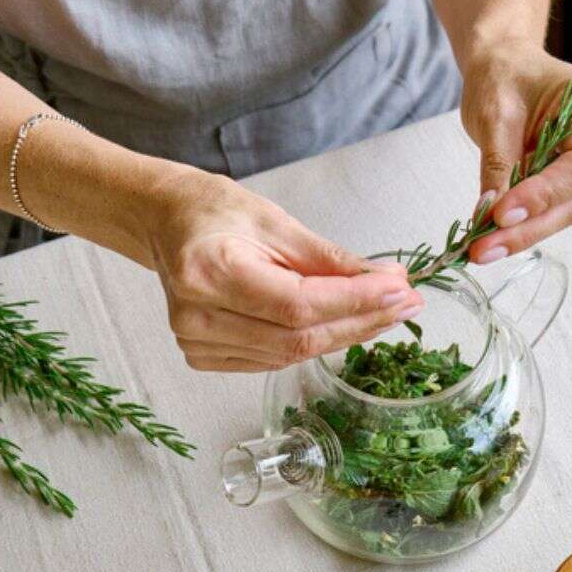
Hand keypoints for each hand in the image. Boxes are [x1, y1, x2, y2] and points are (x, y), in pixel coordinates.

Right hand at [147, 172, 422, 371]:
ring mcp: (195, 342)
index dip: (356, 302)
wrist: (165, 223)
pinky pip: (273, 360)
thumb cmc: (215, 212)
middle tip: (406, 304)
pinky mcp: (203, 356)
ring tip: (385, 312)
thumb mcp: (275, 221)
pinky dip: (313, 344)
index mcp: (208, 272)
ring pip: (290, 355)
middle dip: (361, 321)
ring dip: (344, 335)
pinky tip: (343, 324)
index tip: (401, 289)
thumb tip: (387, 280)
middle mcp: (196, 316)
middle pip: (297, 338)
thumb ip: (329, 259)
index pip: (298, 304)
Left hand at [458, 44, 571, 262]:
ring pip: (568, 210)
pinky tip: (494, 238)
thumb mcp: (493, 114)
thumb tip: (489, 216)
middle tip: (482, 249)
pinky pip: (558, 208)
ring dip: (525, 233)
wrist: (508, 66)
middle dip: (529, 226)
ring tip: (482, 249)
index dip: (544, 195)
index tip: (501, 215)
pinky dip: (527, 224)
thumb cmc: (504, 76)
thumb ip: (498, 165)